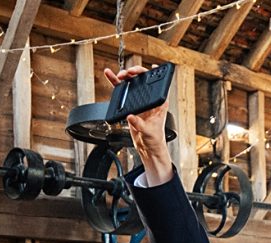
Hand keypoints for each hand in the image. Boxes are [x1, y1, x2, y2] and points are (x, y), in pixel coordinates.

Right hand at [103, 67, 172, 185]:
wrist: (148, 148)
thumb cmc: (155, 139)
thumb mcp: (149, 132)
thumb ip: (139, 124)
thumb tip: (131, 117)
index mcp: (159, 103)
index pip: (157, 83)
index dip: (155, 73)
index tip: (152, 67)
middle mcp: (150, 99)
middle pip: (142, 81)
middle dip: (135, 74)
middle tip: (127, 74)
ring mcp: (140, 101)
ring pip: (131, 84)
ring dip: (124, 77)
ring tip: (117, 74)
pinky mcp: (130, 105)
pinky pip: (122, 92)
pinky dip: (116, 84)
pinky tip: (110, 77)